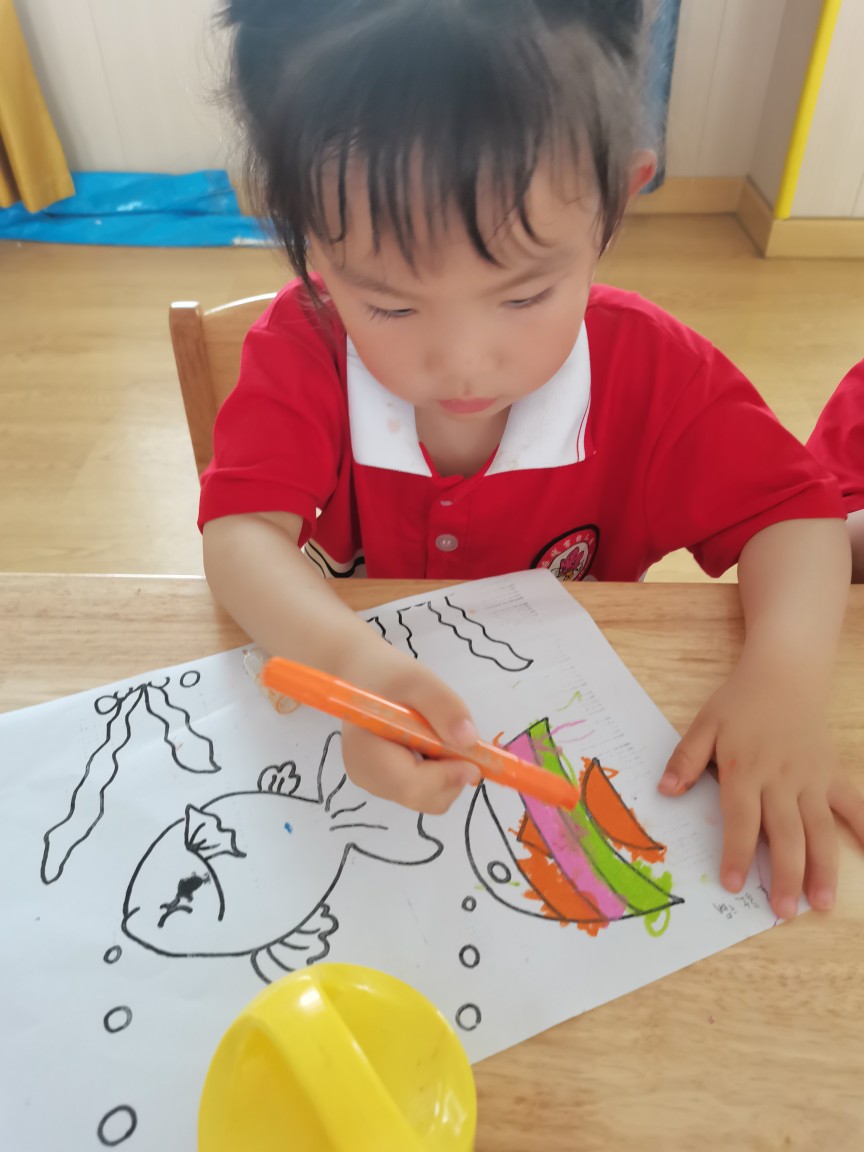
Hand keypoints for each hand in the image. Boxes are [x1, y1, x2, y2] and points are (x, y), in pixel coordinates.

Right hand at [338, 642, 480, 814]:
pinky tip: (428, 743)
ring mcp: (377, 784)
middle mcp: (368, 777)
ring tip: (435, 733)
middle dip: (450, 774)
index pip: (411, 785)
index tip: (473, 758)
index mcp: (367, 754)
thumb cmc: (386, 675)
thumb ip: (443, 708)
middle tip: (453, 736)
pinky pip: (426, 790)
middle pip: (423, 798)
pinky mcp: (388, 784)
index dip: (448, 776)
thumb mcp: (418, 680)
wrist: (364, 676)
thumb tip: (469, 740)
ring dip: (447, 771)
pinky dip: (439, 772)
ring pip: (429, 797)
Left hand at [658, 663, 863, 918]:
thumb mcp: (704, 724)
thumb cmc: (740, 702)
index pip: (740, 820)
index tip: (732, 885)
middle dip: (785, 875)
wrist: (785, 673)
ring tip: (822, 902)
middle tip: (784, 912)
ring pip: (820, 828)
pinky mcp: (834, 772)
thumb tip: (664, 791)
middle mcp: (781, 778)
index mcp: (745, 769)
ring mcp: (812, 777)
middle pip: (784, 834)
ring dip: (823, 867)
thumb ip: (686, 759)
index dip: (735, 853)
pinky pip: (854, 804)